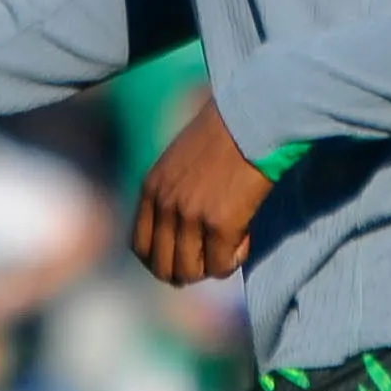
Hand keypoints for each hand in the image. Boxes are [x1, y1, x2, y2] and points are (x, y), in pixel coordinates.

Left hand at [133, 101, 272, 287]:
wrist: (251, 118)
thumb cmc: (223, 133)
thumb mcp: (178, 160)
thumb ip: (172, 192)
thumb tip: (181, 232)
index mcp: (151, 189)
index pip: (140, 246)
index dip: (161, 260)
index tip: (182, 258)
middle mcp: (165, 206)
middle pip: (162, 267)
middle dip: (186, 271)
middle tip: (209, 259)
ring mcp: (191, 217)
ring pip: (190, 273)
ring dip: (210, 267)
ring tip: (230, 246)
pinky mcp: (221, 225)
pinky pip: (220, 266)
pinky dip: (233, 260)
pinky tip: (245, 238)